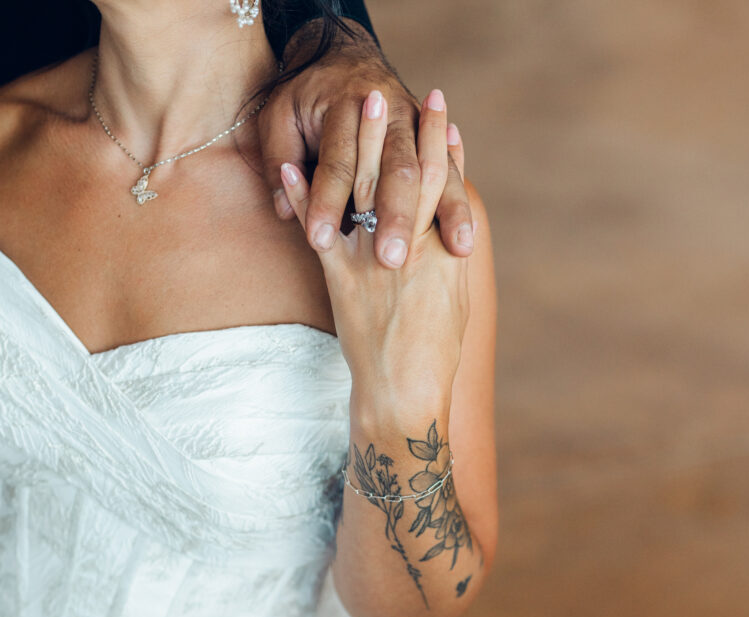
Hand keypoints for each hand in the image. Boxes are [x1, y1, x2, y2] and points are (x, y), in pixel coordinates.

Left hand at [258, 20, 473, 270]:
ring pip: (435, 176)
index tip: (319, 241)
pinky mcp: (427, 142)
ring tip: (457, 249)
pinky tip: (465, 242)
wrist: (346, 51)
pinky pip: (449, 177)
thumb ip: (278, 158)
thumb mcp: (277, 117)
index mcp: (345, 106)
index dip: (326, 200)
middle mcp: (389, 115)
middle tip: (391, 258)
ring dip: (446, 213)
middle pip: (397, 172)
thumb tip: (282, 211)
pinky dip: (457, 205)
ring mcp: (414, 128)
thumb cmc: (305, 94)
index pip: (338, 162)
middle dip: (395, 215)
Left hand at [280, 87, 469, 417]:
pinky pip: (320, 229)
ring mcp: (373, 260)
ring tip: (358, 104)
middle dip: (401, 129)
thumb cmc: (436, 353)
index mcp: (444, 252)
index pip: (441, 186)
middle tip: (395, 91)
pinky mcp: (341, 279)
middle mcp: (410, 248)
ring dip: (359, 142)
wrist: (404, 392)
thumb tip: (451, 225)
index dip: (440, 144)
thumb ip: (451, 257)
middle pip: (404, 175)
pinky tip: (289, 165)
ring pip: (365, 190)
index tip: (438, 109)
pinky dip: (302, 195)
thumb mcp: (457, 300)